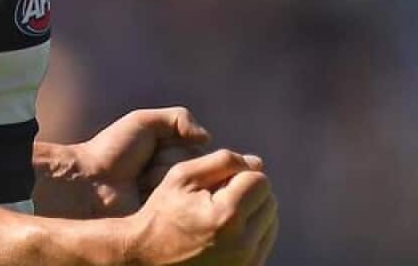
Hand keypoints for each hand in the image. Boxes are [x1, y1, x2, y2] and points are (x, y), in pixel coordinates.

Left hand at [41, 107, 262, 217]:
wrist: (88, 184)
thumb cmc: (112, 151)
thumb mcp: (143, 122)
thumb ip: (177, 119)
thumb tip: (206, 138)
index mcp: (171, 156)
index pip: (198, 153)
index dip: (177, 150)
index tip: (154, 149)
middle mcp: (174, 179)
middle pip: (197, 172)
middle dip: (170, 165)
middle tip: (142, 168)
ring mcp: (169, 200)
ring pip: (189, 190)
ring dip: (164, 182)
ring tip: (139, 182)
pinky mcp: (163, 220)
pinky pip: (178, 210)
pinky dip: (163, 201)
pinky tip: (143, 196)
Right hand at [129, 149, 278, 265]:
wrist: (146, 258)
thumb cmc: (162, 214)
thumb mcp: (182, 176)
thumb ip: (221, 161)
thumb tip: (256, 162)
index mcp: (226, 216)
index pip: (259, 180)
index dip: (240, 173)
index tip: (220, 180)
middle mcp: (242, 243)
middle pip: (270, 201)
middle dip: (249, 192)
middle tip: (220, 196)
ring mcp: (246, 262)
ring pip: (271, 222)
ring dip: (253, 211)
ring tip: (222, 213)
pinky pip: (264, 242)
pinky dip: (250, 231)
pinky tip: (225, 230)